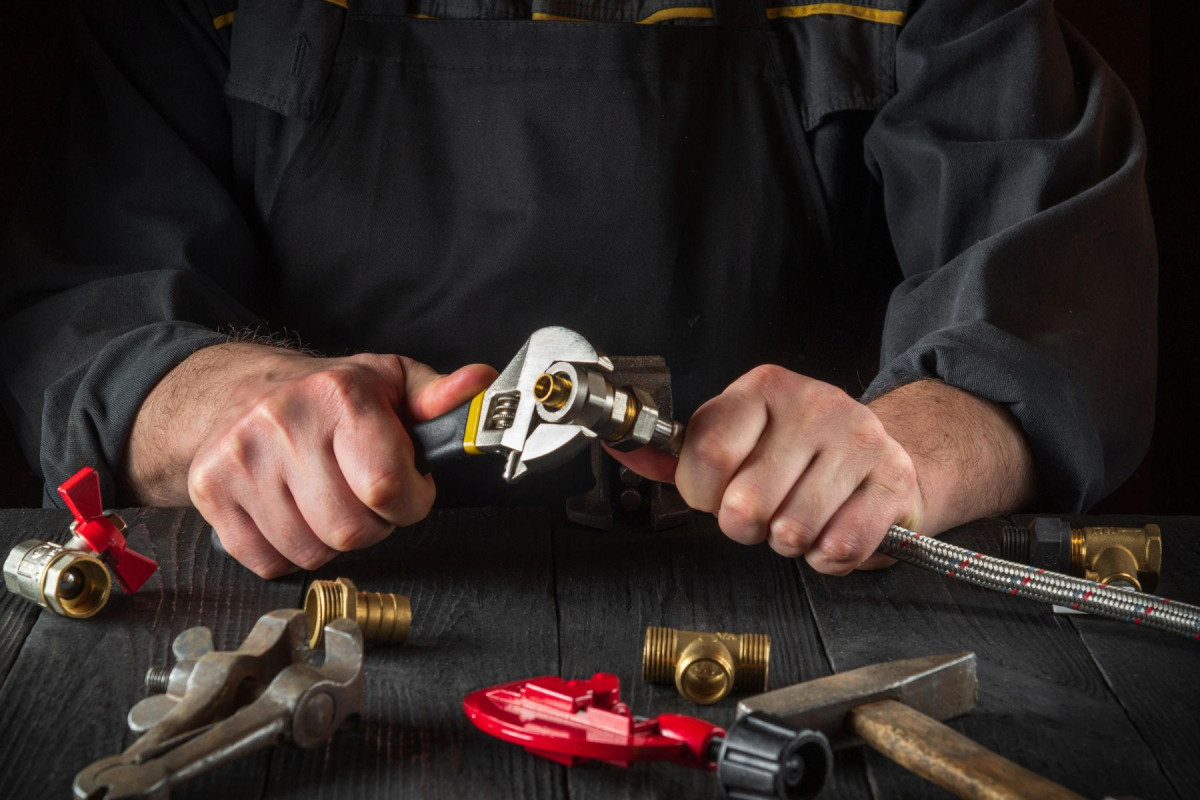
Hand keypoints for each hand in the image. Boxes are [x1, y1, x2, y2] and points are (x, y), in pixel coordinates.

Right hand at [123, 343, 495, 576]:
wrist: (235, 391)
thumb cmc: (325, 394)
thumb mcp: (389, 382)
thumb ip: (439, 396)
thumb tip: (482, 384)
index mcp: (339, 396)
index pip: (387, 486)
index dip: (411, 501)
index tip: (410, 489)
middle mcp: (283, 423)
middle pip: (350, 529)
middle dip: (374, 524)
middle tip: (368, 498)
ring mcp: (241, 460)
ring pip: (311, 552)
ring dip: (332, 540)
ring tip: (330, 501)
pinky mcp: (210, 491)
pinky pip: (268, 562)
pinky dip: (289, 552)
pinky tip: (294, 514)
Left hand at [611, 367, 1036, 574]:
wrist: (882, 453)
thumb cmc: (798, 454)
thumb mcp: (740, 438)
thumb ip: (686, 454)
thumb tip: (626, 450)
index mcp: (762, 390)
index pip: (706, 453)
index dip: (703, 493)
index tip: (716, 494)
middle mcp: (813, 404)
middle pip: (746, 503)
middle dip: (748, 526)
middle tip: (764, 514)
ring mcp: (858, 438)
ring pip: (793, 530)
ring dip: (790, 543)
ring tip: (800, 519)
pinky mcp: (893, 479)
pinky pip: (840, 546)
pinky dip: (828, 557)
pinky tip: (831, 532)